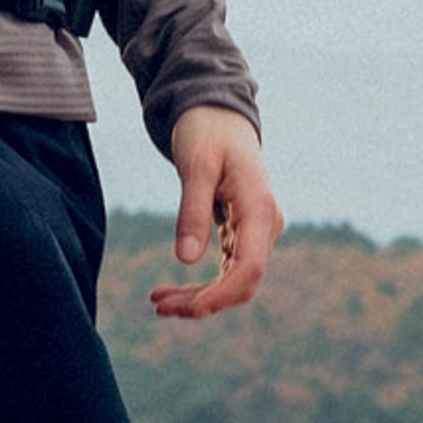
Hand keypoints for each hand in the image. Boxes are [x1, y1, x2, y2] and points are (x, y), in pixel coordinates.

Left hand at [150, 106, 280, 321]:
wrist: (218, 113)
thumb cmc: (207, 132)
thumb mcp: (195, 166)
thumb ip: (192, 211)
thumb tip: (185, 261)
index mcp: (260, 209)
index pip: (249, 269)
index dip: (220, 296)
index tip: (186, 310)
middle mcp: (265, 225)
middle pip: (241, 282)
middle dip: (202, 301)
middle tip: (157, 305)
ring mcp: (256, 231)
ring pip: (232, 281)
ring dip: (198, 296)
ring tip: (157, 300)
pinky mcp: (243, 233)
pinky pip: (226, 269)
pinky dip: (200, 284)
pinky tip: (169, 290)